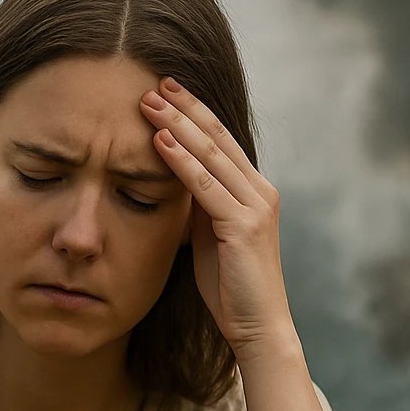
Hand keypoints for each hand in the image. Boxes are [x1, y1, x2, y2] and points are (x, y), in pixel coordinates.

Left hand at [139, 76, 297, 358]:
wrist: (257, 328)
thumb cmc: (231, 288)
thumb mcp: (209, 237)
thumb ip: (199, 206)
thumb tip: (173, 178)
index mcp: (254, 192)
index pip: (221, 141)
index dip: (194, 113)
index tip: (166, 91)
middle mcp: (260, 191)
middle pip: (218, 138)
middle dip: (185, 108)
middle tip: (154, 82)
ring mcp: (255, 207)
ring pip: (211, 155)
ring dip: (177, 126)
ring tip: (148, 103)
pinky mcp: (244, 226)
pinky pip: (206, 186)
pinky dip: (182, 163)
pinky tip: (160, 143)